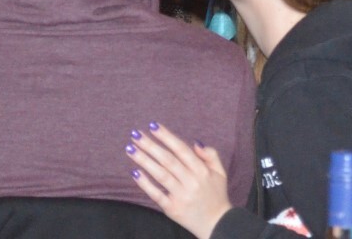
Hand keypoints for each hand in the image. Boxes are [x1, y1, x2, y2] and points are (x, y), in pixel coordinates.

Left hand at [128, 123, 231, 238]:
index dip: (167, 137)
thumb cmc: (217, 195)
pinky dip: (145, 183)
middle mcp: (191, 182)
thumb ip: (210, 155)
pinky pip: (156, 194)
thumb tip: (195, 142)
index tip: (153, 126)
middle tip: (136, 135)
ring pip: (161, 175)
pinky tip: (135, 172)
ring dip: (144, 160)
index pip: (182, 149)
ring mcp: (181, 196)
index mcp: (202, 171)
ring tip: (131, 149)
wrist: (217, 224)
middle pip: (168, 160)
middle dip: (151, 146)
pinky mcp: (172, 209)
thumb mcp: (221, 172)